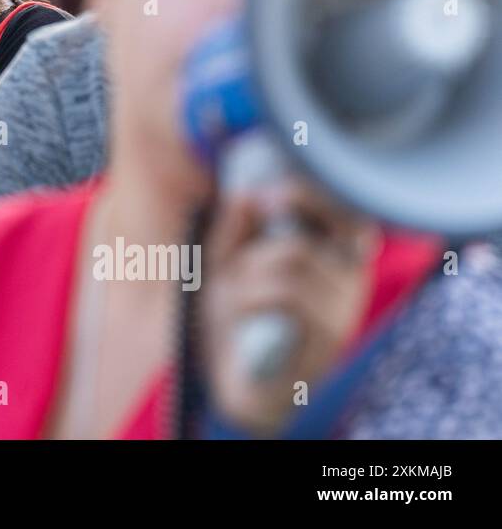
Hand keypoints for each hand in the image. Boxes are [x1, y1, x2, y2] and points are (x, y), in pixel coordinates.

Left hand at [200, 173, 376, 435]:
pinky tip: (235, 307)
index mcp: (336, 258)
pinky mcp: (330, 338)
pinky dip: (249, 293)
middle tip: (238, 254)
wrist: (240, 387)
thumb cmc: (237, 320)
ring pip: (297, 256)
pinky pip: (288, 293)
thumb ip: (232, 230)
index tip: (272, 195)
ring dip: (248, 268)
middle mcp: (351, 280)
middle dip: (273, 231)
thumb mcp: (227, 267)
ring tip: (229, 291)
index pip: (354, 214)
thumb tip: (243, 194)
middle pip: (330, 227)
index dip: (318, 196)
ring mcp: (345, 309)